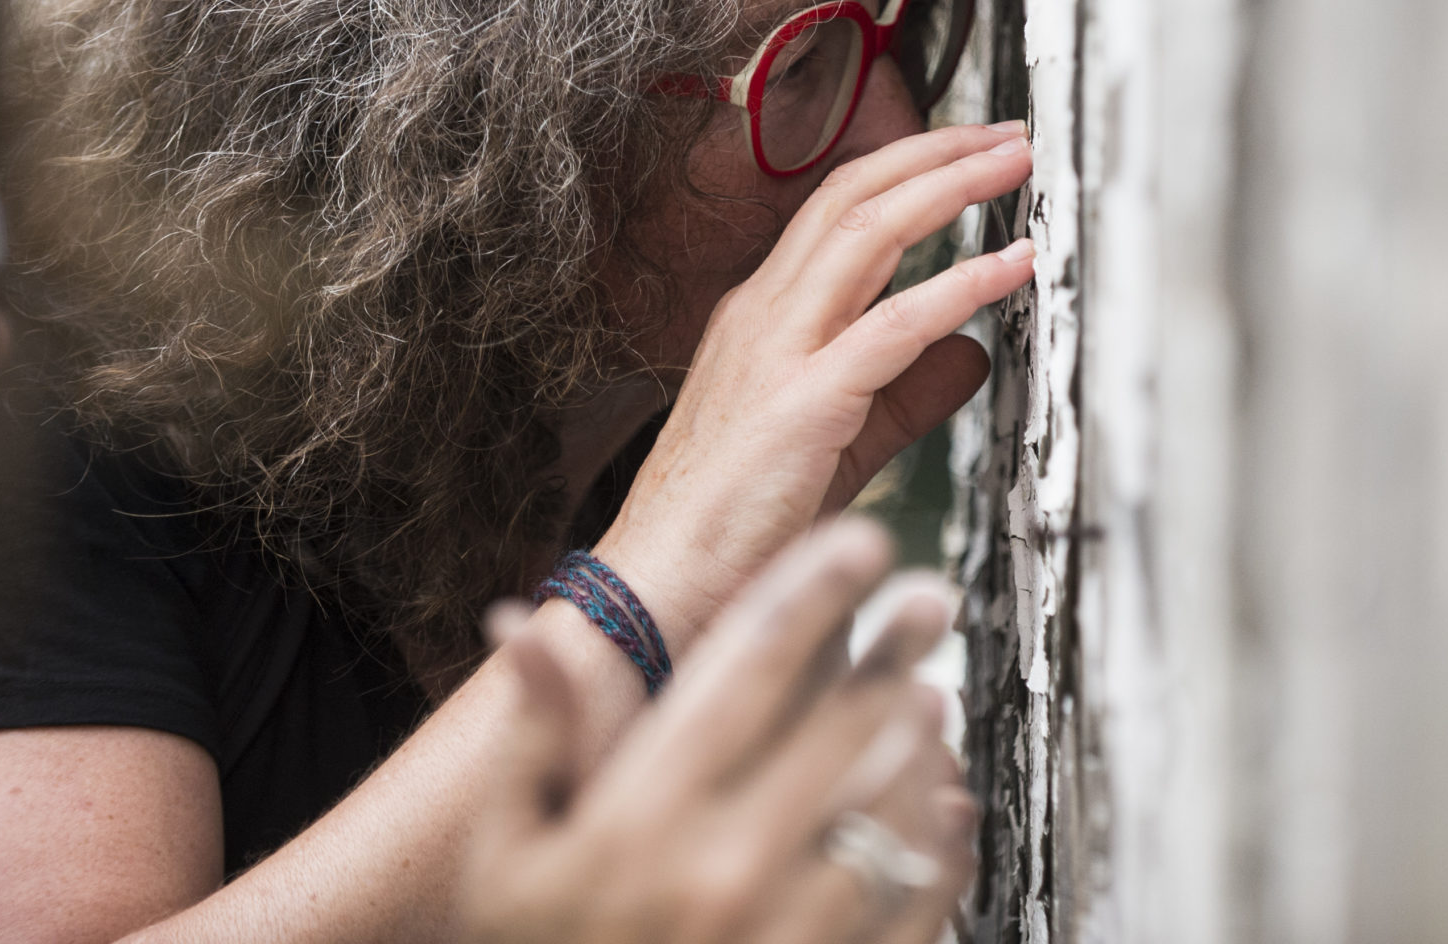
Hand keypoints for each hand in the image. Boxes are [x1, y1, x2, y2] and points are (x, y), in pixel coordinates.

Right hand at [464, 521, 973, 943]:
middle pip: (844, 715)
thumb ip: (533, 741)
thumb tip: (526, 627)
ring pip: (896, 794)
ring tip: (928, 697)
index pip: (749, 663)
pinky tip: (942, 798)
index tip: (858, 542)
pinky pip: (925, 886)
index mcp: (642, 817)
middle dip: (896, 643)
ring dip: (923, 733)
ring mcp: (795, 930)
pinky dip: (944, 831)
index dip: (814, 588)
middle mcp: (726, 864)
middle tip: (928, 600)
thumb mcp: (503, 863)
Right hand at [597, 121, 1033, 646]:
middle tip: (1012, 134)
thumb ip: (906, 394)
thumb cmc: (735, 528)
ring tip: (1015, 164)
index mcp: (764, 317)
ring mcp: (776, 352)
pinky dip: (956, 286)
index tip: (977, 153)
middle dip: (937, 153)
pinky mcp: (800, 404)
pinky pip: (889, 326)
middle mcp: (763, 315)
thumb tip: (972, 354)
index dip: (910, 170)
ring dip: (949, 188)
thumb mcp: (842, 442)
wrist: (659, 594)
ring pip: (867, 233)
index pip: (839, 211)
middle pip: (854, 197)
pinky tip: (1008, 267)